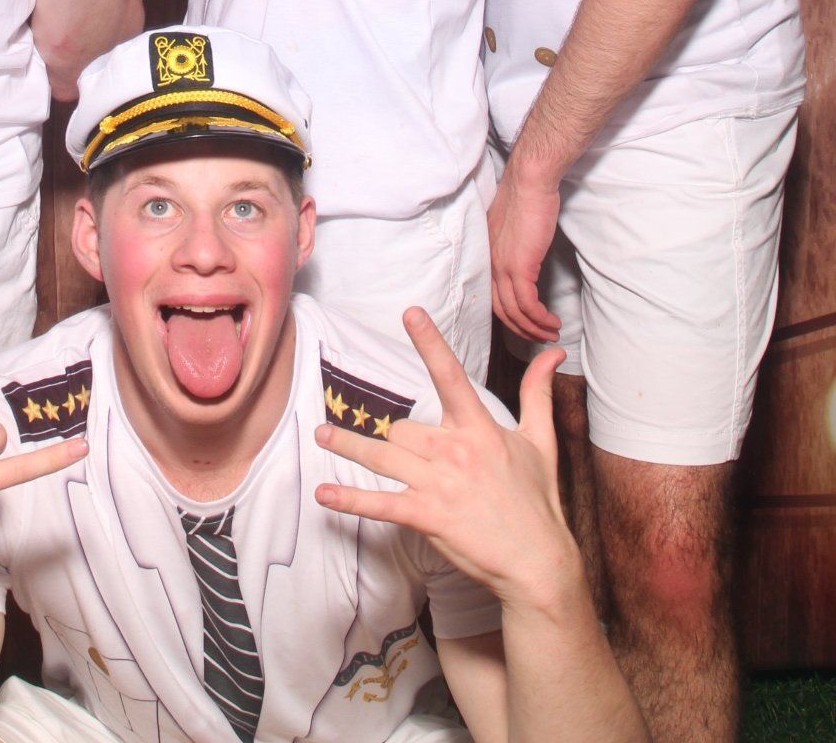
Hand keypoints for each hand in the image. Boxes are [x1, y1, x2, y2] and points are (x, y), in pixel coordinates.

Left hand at [316, 307, 575, 608]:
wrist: (537, 562)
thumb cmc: (538, 500)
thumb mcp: (541, 441)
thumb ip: (538, 393)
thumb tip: (553, 353)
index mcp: (480, 428)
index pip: (450, 376)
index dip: (430, 343)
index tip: (410, 314)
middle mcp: (455, 451)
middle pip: (403, 428)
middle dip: (396, 437)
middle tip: (399, 450)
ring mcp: (438, 485)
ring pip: (382, 455)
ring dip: (349, 443)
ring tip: (322, 433)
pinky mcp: (427, 516)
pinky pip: (380, 503)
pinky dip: (349, 498)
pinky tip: (324, 493)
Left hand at [488, 161, 561, 340]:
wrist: (529, 180)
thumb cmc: (525, 195)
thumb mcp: (513, 225)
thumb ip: (513, 243)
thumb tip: (523, 253)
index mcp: (488, 254)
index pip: (492, 294)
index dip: (509, 314)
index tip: (525, 323)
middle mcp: (491, 263)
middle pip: (501, 309)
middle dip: (521, 329)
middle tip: (540, 336)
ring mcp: (503, 266)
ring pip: (515, 312)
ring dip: (534, 328)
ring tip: (552, 333)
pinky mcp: (520, 266)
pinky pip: (528, 304)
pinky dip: (540, 318)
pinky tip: (552, 321)